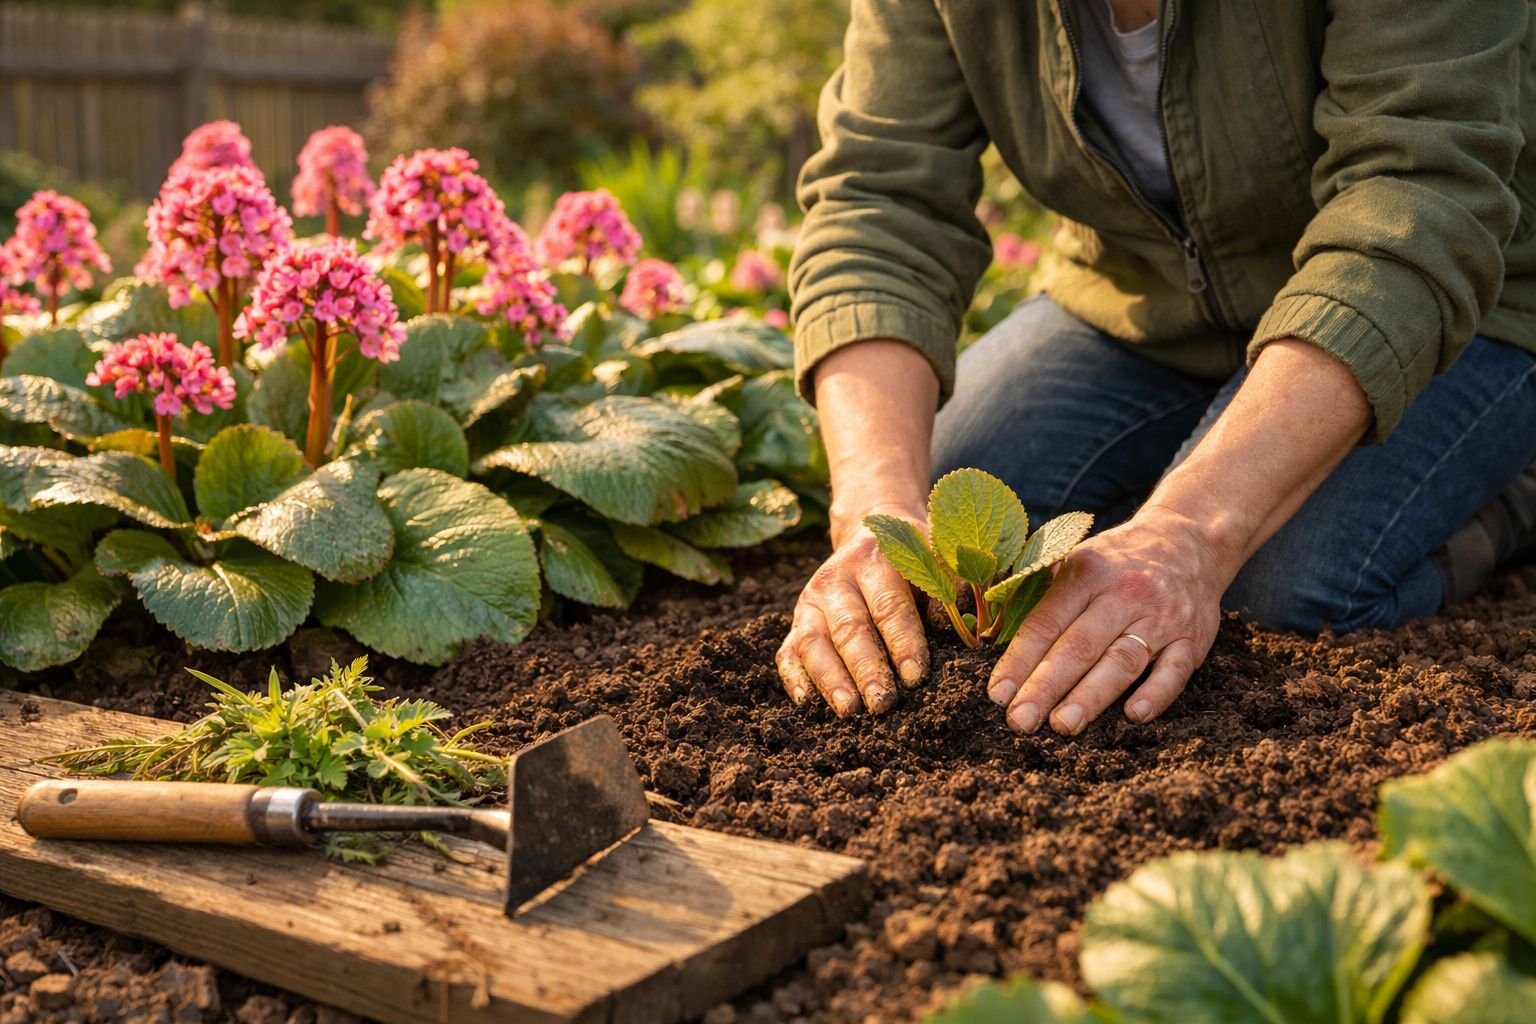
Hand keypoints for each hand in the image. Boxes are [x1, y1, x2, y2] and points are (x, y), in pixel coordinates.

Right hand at [777, 504, 931, 715]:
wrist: (870, 535)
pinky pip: (787, 651)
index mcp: (875, 559)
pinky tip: (807, 702)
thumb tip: (961, 626)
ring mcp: (810, 601)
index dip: (903, 642)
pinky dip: (794, 677)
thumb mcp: (935, 560)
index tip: (915, 677)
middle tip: (882, 703)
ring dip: (830, 679)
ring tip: (848, 711)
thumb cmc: (914, 559)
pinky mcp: (796, 620)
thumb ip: (950, 588)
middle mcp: (836, 578)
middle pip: (849, 628)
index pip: (889, 606)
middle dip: (866, 669)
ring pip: (812, 641)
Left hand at [987, 507, 1230, 733]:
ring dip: (1091, 696)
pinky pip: (1175, 670)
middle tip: (1019, 720)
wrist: (1188, 541)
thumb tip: (987, 625)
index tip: (998, 694)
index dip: (1019, 660)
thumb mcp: (1077, 558)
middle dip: (1046, 686)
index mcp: (1087, 572)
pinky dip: (1156, 694)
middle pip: (1079, 646)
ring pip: (1122, 661)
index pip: (1046, 622)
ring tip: (1062, 725)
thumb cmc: (1116, 561)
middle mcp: (1125, 592)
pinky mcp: (1194, 639)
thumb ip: (1038, 589)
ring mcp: (1162, 616)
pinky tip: (1133, 716)